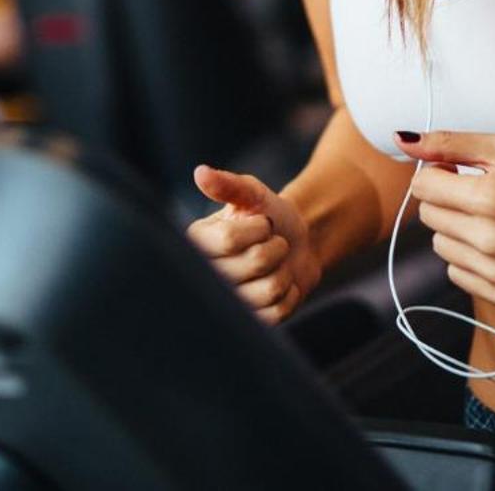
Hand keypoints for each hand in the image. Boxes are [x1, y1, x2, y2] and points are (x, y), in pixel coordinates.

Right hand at [186, 164, 320, 323]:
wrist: (297, 241)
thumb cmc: (268, 213)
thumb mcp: (250, 193)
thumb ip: (227, 184)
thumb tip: (201, 173)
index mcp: (197, 242)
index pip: (230, 240)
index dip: (258, 228)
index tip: (262, 222)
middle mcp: (207, 274)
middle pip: (255, 263)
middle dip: (275, 247)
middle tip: (271, 242)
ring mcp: (229, 301)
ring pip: (269, 289)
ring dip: (284, 271)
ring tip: (275, 263)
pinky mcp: (252, 321)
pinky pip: (278, 310)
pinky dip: (289, 293)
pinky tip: (280, 283)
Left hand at [397, 129, 494, 309]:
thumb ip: (448, 143)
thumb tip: (400, 139)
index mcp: (489, 198)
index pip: (422, 186)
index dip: (439, 174)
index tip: (461, 172)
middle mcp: (491, 239)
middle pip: (427, 217)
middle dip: (445, 201)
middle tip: (479, 195)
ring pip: (439, 246)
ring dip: (455, 231)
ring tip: (491, 221)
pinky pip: (456, 273)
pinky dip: (469, 259)